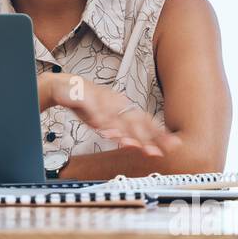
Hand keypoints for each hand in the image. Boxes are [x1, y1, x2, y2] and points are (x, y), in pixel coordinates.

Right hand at [40, 73, 180, 156]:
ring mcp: (99, 101)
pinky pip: (92, 110)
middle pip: (133, 120)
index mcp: (123, 107)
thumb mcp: (107, 119)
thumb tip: (140, 144)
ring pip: (114, 117)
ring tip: (134, 145)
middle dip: (145, 137)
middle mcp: (115, 104)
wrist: (66, 87)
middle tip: (155, 152)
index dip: (158, 133)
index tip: (171, 145)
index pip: (145, 120)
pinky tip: (104, 130)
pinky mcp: (83, 98)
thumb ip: (122, 131)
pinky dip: (99, 119)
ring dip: (124, 131)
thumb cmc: (89, 104)